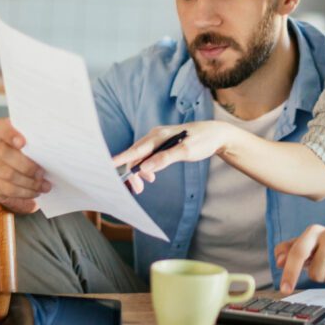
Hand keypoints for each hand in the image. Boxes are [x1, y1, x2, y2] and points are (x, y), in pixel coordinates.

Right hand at [0, 118, 49, 213]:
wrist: (17, 171)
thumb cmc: (34, 155)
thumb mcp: (37, 146)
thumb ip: (40, 143)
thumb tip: (60, 145)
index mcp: (6, 133)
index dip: (9, 133)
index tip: (23, 143)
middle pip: (4, 153)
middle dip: (26, 166)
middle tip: (42, 173)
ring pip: (7, 174)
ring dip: (28, 183)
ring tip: (44, 186)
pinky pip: (6, 190)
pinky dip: (23, 193)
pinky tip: (35, 193)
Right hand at [112, 121, 233, 193]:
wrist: (216, 135)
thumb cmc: (203, 140)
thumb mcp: (186, 151)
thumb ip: (165, 159)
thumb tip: (145, 168)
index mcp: (159, 135)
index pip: (136, 149)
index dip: (121, 158)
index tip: (108, 165)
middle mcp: (156, 135)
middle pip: (136, 154)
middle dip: (133, 172)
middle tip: (138, 190)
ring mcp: (159, 139)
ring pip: (141, 156)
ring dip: (140, 171)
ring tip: (146, 184)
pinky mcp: (163, 144)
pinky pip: (148, 156)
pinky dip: (147, 167)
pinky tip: (151, 176)